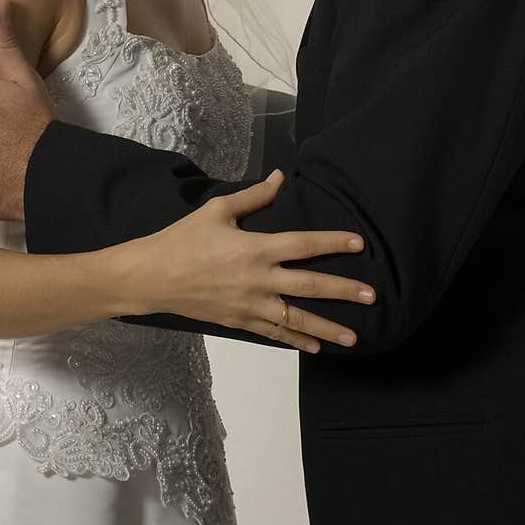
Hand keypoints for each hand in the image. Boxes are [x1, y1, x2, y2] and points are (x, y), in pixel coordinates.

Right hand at [127, 171, 374, 352]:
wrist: (151, 277)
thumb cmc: (182, 239)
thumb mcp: (217, 210)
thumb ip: (254, 196)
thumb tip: (281, 177)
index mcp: (254, 248)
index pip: (303, 244)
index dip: (332, 242)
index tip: (359, 243)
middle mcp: (257, 279)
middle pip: (309, 286)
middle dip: (343, 290)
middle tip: (372, 295)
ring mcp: (249, 305)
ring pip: (296, 319)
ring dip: (327, 328)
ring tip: (354, 337)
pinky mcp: (239, 321)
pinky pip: (274, 334)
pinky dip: (296, 341)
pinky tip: (316, 347)